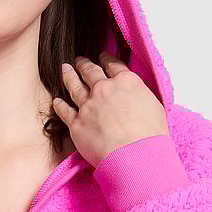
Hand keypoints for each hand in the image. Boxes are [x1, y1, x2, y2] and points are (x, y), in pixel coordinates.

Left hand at [52, 51, 167, 167]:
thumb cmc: (150, 135)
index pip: (113, 65)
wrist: (134, 155)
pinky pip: (65, 112)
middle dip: (84, 65)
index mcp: (126, 82)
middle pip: (90, 72)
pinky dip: (60, 105)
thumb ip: (141, 96)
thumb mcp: (154, 106)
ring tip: (65, 69)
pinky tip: (56, 101)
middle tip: (79, 60)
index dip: (106, 59)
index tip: (102, 56)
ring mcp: (88, 106)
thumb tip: (137, 98)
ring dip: (69, 76)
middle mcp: (104, 90)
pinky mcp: (77, 124)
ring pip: (74, 86)